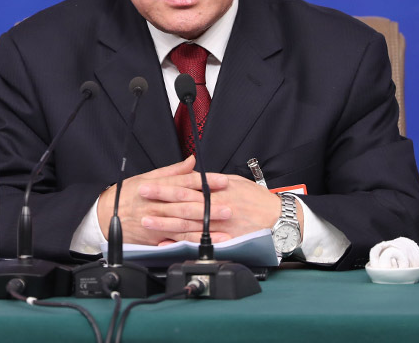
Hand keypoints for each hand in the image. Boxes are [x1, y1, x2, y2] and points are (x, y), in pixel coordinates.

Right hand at [97, 155, 231, 245]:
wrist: (105, 216)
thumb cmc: (128, 195)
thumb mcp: (148, 177)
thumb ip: (173, 171)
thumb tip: (192, 161)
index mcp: (158, 186)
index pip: (185, 182)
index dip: (205, 182)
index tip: (223, 181)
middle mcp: (158, 204)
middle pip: (186, 204)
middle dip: (209, 205)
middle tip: (228, 206)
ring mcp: (157, 222)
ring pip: (184, 223)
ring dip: (204, 226)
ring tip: (223, 227)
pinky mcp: (156, 238)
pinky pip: (176, 240)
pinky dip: (192, 242)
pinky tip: (207, 243)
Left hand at [149, 174, 291, 244]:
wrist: (277, 219)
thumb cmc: (256, 199)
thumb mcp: (234, 182)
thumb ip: (212, 180)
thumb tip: (195, 174)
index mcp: (216, 189)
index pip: (186, 185)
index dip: (165, 185)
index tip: (148, 184)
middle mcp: (215, 205)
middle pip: (182, 203)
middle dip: (160, 201)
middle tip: (140, 200)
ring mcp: (217, 224)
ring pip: (186, 223)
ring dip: (165, 223)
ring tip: (146, 222)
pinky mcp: (220, 239)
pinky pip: (197, 243)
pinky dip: (181, 244)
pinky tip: (166, 244)